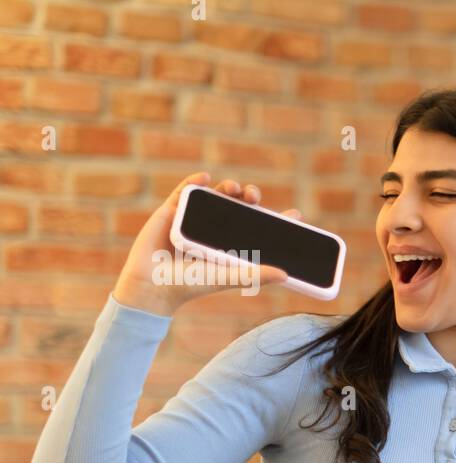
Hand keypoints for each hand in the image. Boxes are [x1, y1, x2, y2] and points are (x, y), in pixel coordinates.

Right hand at [112, 172, 301, 315]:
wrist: (152, 285)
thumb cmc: (190, 284)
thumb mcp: (227, 278)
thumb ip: (254, 275)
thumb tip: (286, 275)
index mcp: (231, 245)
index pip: (258, 229)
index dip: (276, 221)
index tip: (297, 214)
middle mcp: (214, 230)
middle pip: (238, 208)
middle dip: (250, 198)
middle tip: (254, 196)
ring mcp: (193, 219)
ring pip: (215, 197)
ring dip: (227, 188)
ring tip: (235, 188)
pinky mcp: (171, 212)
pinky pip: (184, 191)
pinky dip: (194, 181)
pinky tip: (204, 177)